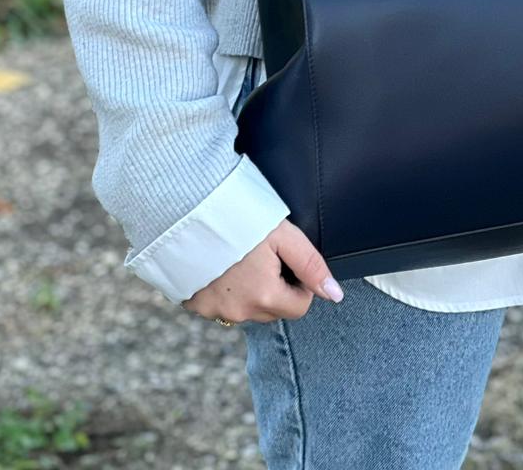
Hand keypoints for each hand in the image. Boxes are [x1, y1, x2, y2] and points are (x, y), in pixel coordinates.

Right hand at [181, 218, 343, 323]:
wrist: (187, 211)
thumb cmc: (239, 218)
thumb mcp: (283, 235)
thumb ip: (311, 265)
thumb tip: (335, 294)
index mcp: (264, 297)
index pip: (300, 307)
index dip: (300, 283)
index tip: (287, 259)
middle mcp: (238, 312)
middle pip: (273, 309)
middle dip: (276, 287)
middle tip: (264, 255)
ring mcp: (213, 311)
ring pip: (247, 308)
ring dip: (250, 291)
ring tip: (241, 257)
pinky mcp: (194, 304)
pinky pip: (220, 305)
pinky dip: (225, 290)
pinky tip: (221, 265)